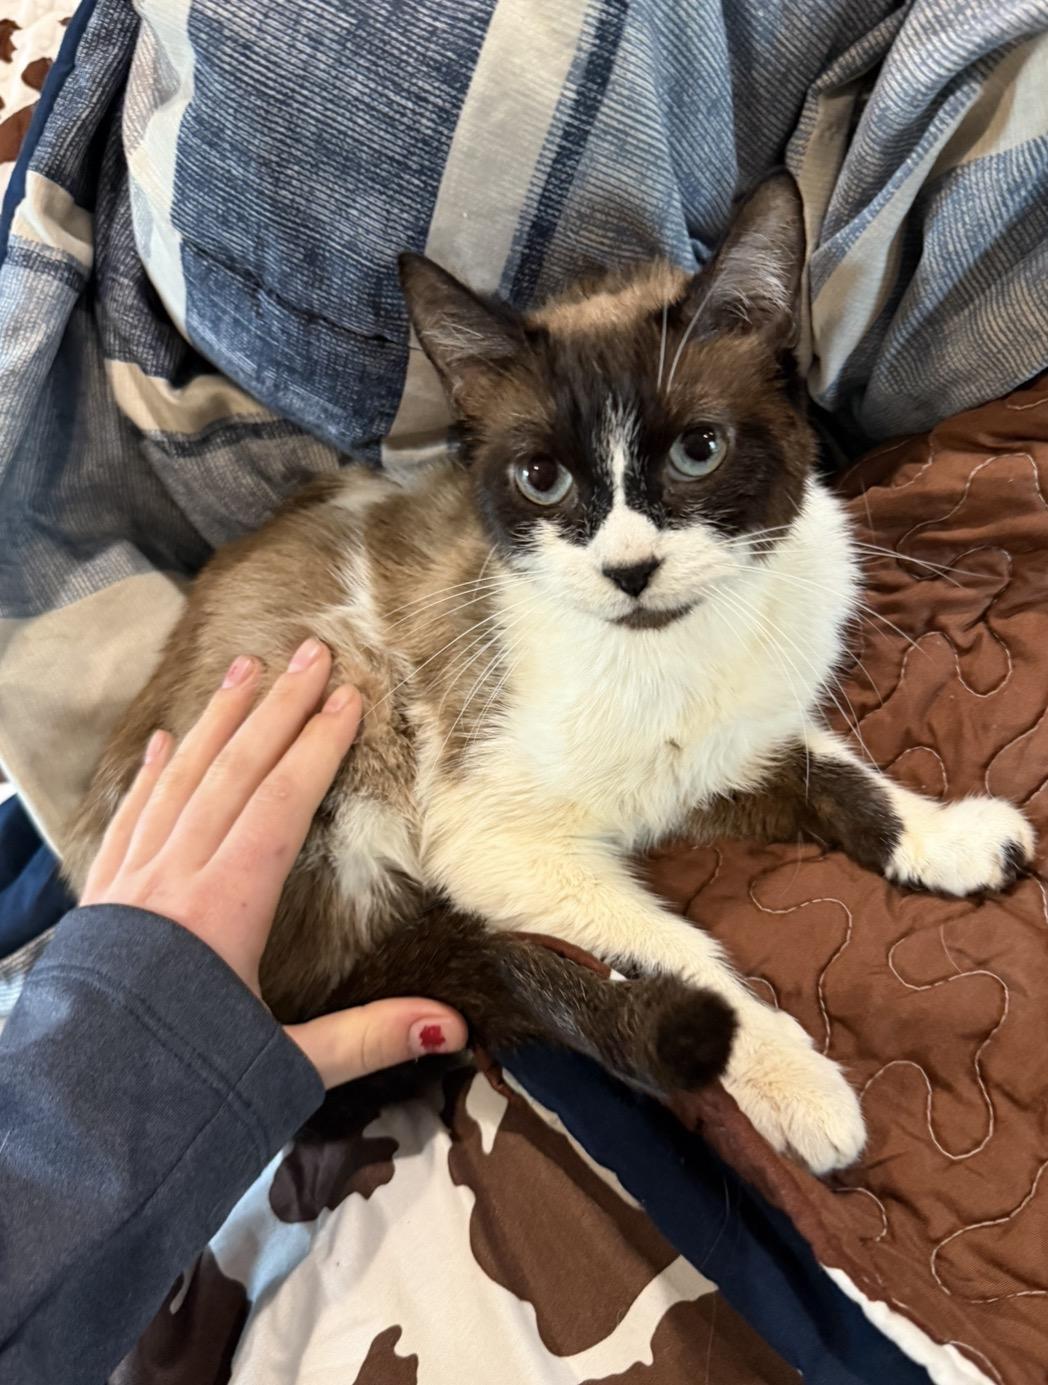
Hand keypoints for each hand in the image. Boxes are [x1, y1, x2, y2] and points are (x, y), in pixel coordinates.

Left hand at [81, 637, 466, 1086]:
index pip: (281, 803)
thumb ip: (367, 1037)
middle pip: (233, 773)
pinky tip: (160, 742)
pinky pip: (128, 818)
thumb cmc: (182, 1098)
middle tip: (310, 651)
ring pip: (178, 781)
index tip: (349, 697)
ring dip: (215, 722)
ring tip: (244, 669)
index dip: (318, 746)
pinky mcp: (99, 901)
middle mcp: (174, 878)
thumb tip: (455, 1023)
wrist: (70, 1134)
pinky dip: (147, 775)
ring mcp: (129, 883)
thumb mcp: (285, 1070)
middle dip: (276, 709)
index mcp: (225, 907)